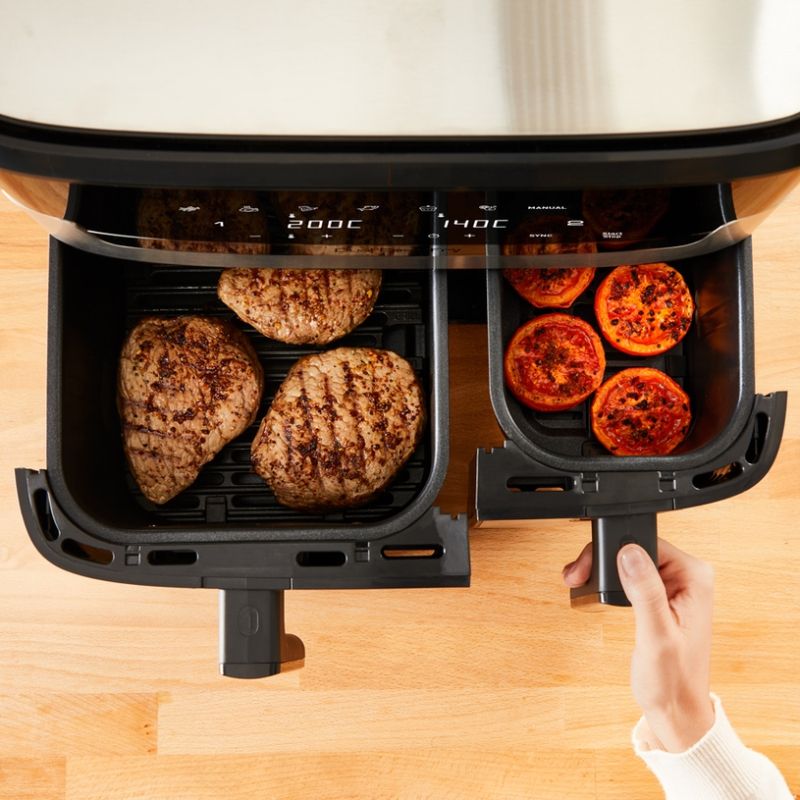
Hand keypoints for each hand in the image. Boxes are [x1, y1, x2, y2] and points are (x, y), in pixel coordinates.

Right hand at [562, 537, 715, 751]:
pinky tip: (593, 588)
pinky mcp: (660, 596)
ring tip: (580, 580)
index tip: (591, 566)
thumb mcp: (656, 636)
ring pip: (628, 559)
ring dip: (601, 568)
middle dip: (601, 558)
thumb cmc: (673, 681)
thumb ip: (645, 592)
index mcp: (694, 578)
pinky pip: (630, 575)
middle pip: (634, 547)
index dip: (613, 549)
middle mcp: (687, 577)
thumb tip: (629, 553)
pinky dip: (608, 580)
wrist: (675, 711)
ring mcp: (674, 586)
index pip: (646, 541)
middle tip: (578, 575)